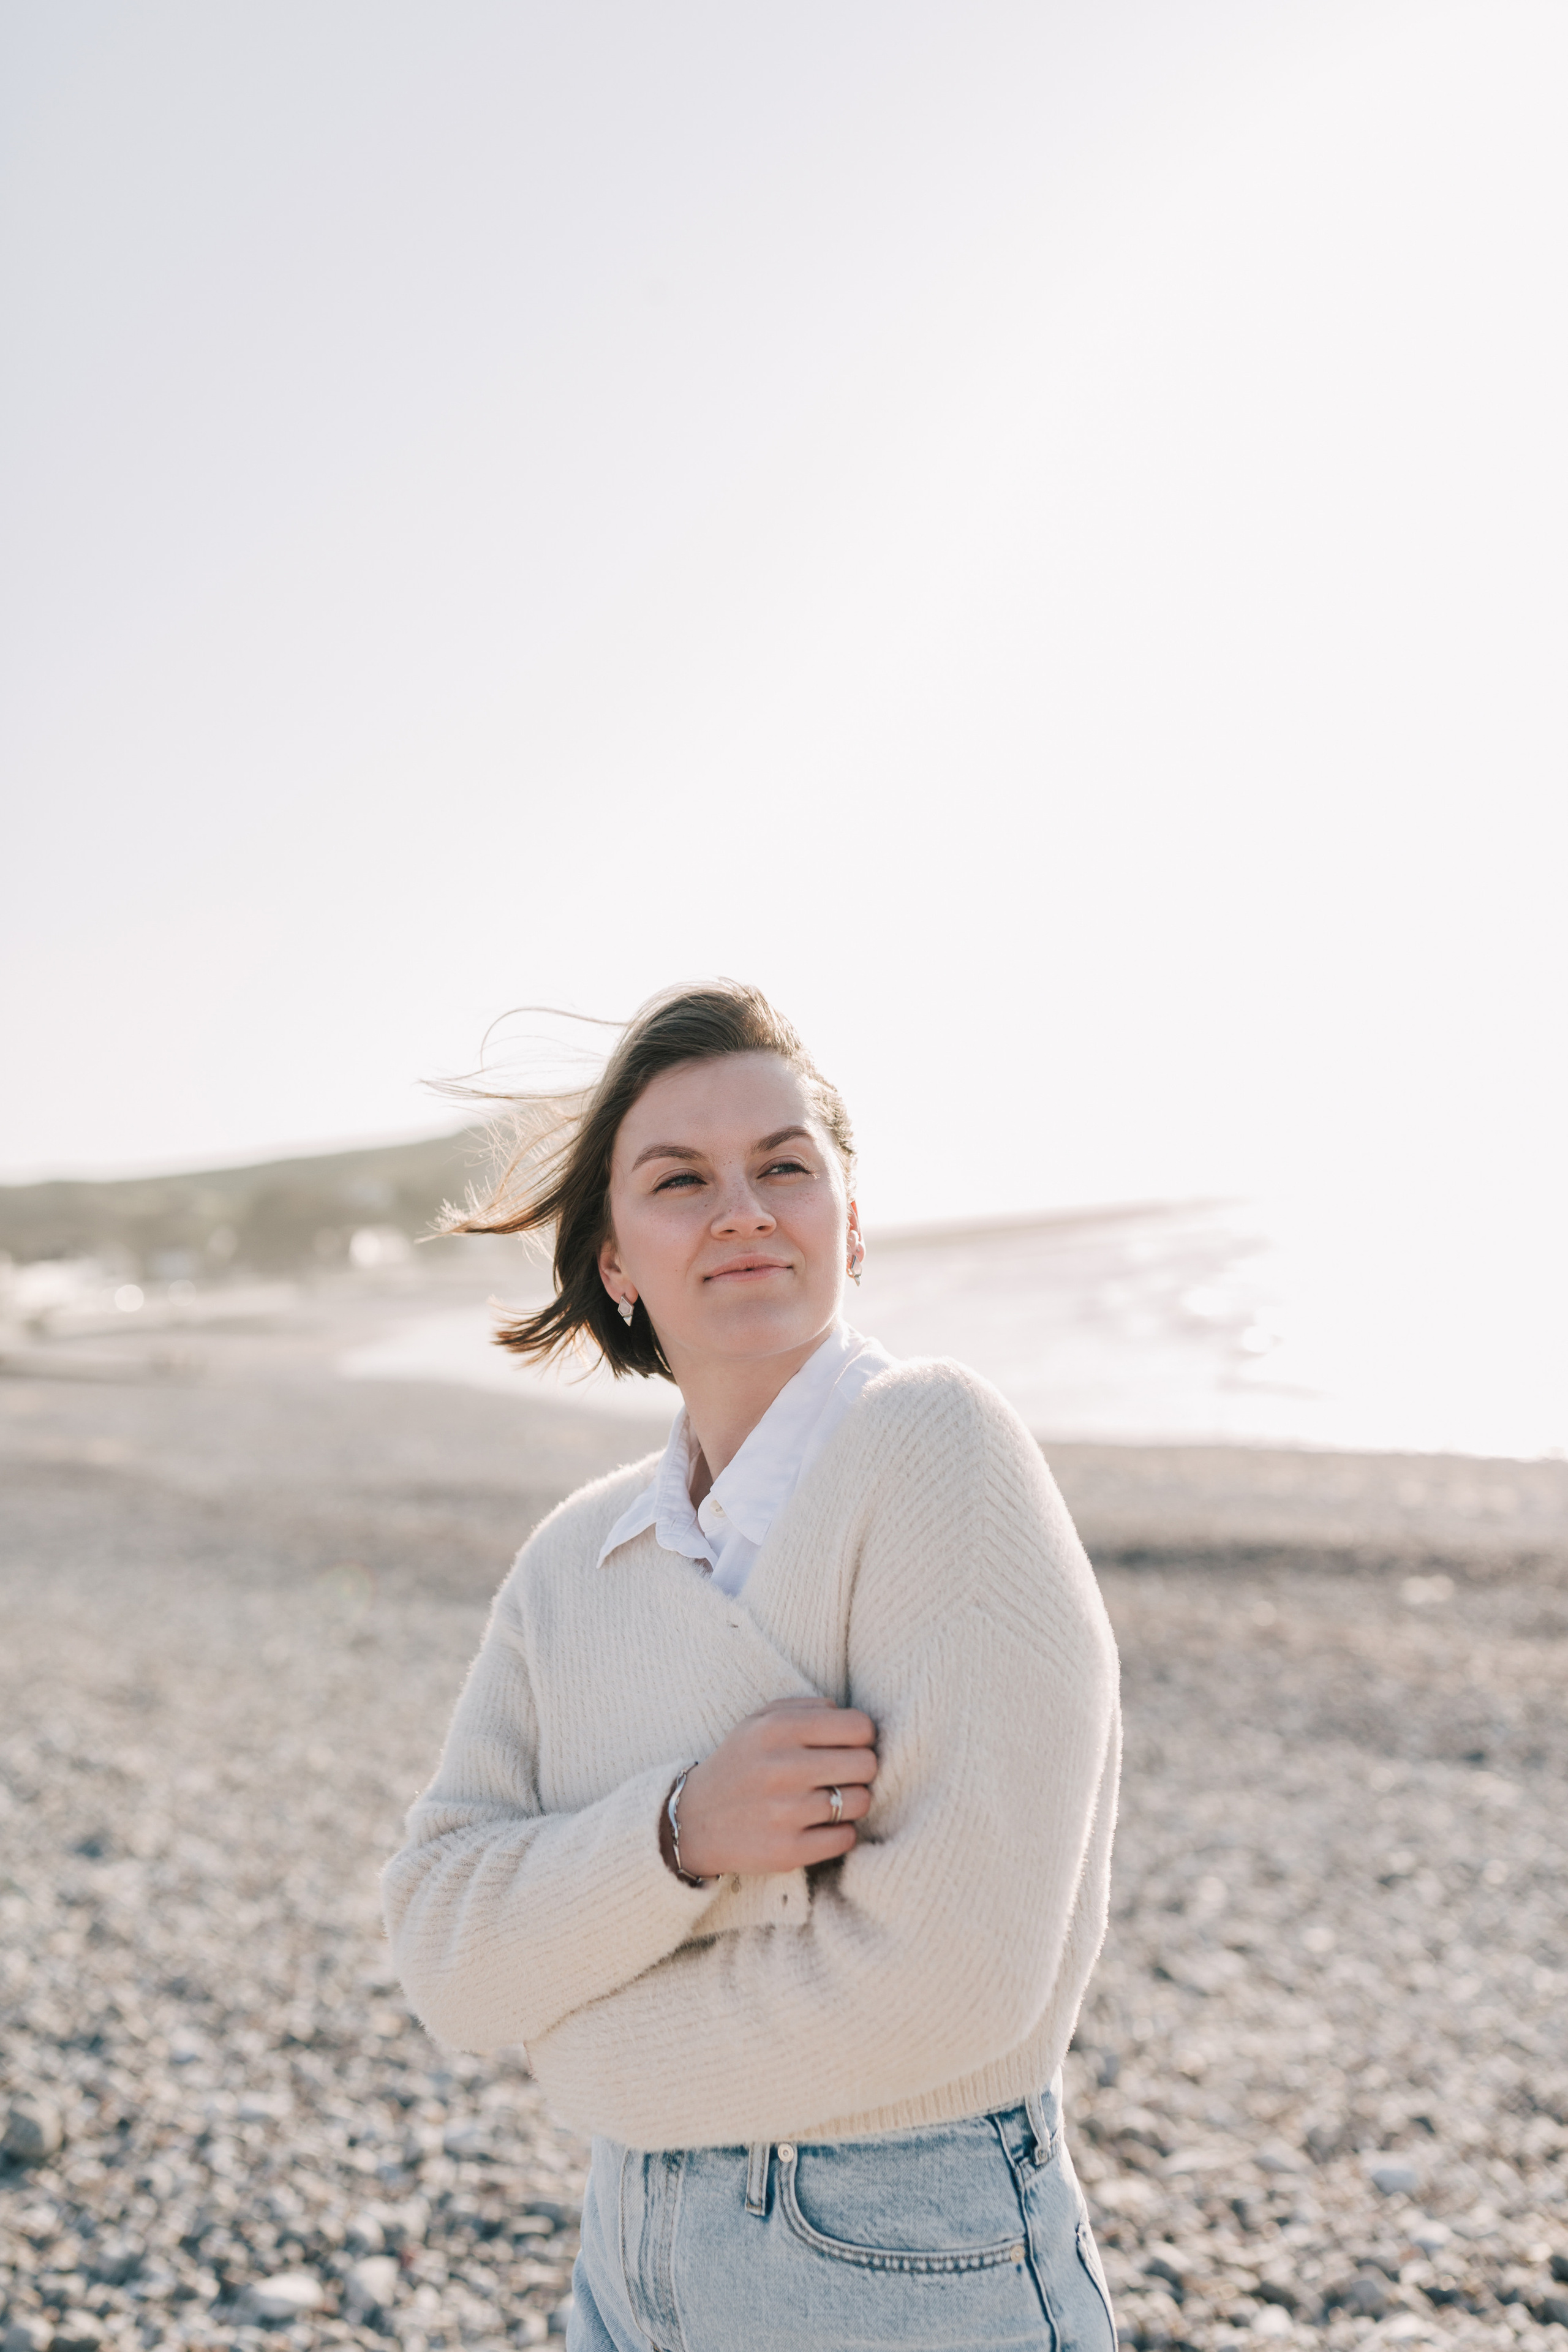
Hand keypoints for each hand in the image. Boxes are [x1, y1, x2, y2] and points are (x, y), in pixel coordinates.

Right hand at [666, 1696, 878, 1879]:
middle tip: (843, 1775)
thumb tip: (853, 1719)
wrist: (693, 1822)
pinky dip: (840, 1832)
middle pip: (866, 1764)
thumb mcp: (759, 1721)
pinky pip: (846, 1838)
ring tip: (831, 1800)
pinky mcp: (787, 1851)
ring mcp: (785, 1812)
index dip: (863, 1737)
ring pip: (861, 1801)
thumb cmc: (740, 1765)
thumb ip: (807, 1708)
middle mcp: (782, 1768)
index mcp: (777, 1729)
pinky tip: (821, 1825)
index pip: (859, 1726)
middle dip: (861, 1769)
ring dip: (852, 1802)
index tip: (850, 1746)